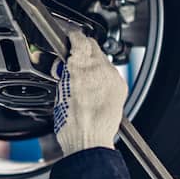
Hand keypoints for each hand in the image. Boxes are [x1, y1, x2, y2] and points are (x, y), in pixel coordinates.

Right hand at [52, 30, 127, 155]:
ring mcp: (112, 77)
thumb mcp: (59, 92)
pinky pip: (111, 73)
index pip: (79, 39)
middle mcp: (99, 69)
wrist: (90, 141)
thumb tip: (66, 66)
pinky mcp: (120, 86)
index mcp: (80, 67)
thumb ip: (65, 73)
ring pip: (103, 59)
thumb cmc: (72, 125)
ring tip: (83, 78)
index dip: (73, 37)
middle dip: (83, 49)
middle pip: (93, 46)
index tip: (70, 38)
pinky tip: (95, 87)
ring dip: (93, 63)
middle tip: (74, 58)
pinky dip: (103, 76)